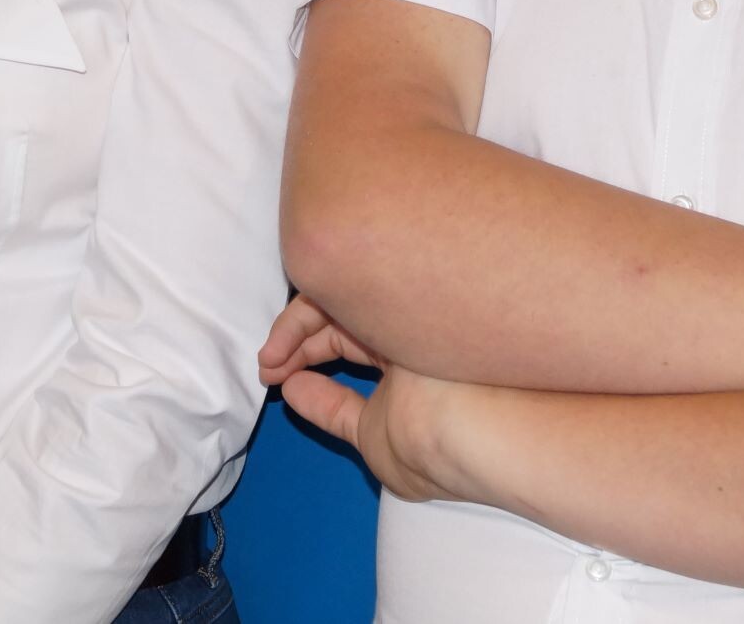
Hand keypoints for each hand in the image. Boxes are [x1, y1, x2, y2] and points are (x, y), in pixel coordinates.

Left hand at [268, 304, 466, 505]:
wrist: (476, 431)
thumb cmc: (431, 449)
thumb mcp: (373, 436)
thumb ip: (336, 409)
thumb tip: (293, 388)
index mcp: (409, 362)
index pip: (354, 344)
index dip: (310, 358)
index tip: (278, 377)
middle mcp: (408, 330)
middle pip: (344, 318)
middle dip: (298, 340)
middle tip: (267, 364)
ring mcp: (409, 314)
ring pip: (344, 300)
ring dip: (297, 327)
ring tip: (271, 358)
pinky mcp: (406, 298)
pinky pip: (347, 295)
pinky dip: (306, 316)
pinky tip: (285, 340)